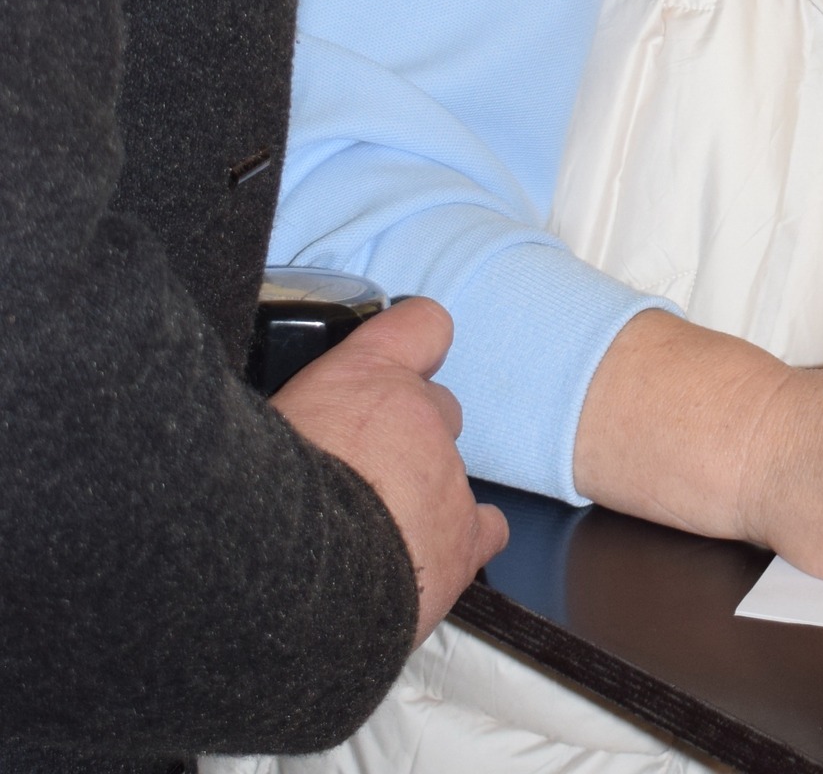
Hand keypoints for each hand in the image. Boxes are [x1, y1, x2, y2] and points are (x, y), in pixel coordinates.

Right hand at [271, 297, 508, 644]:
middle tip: (360, 472)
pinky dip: (459, 540)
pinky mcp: (462, 539)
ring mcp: (448, 476)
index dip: (415, 344)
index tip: (401, 364)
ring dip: (419, 493)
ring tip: (371, 533)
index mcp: (367, 373)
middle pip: (437, 407)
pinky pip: (485, 528)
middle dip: (406, 434)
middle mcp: (420, 414)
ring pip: (449, 471)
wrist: (288, 580)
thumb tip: (280, 423)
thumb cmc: (255, 499)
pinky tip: (424, 559)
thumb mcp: (255, 424)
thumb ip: (292, 410)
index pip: (422, 324)